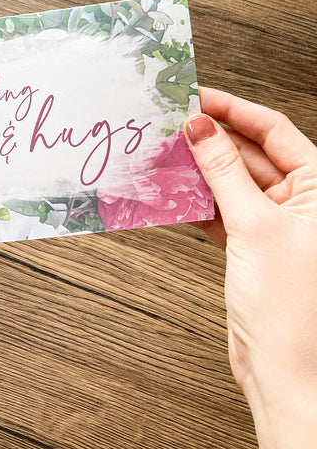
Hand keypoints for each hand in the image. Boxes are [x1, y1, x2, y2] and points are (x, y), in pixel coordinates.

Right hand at [184, 88, 316, 447]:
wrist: (283, 370)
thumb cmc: (291, 308)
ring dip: (200, 171)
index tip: (198, 98)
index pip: (274, 131)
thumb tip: (200, 129)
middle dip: (211, 141)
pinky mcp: (252, 243)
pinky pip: (222, 209)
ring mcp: (275, 222)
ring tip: (167, 156)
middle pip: (250, 154)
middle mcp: (302, 202)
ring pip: (232, 182)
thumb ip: (224, 173)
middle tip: (173, 127)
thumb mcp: (254, 226)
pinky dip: (197, 201)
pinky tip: (175, 192)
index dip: (233, 111)